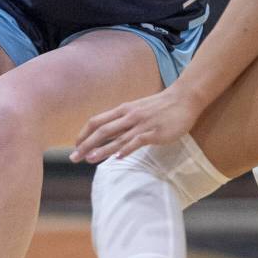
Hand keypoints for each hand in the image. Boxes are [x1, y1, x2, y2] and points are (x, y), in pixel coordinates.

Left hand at [71, 85, 202, 163]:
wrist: (184, 98)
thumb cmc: (160, 106)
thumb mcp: (138, 109)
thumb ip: (124, 120)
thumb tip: (110, 134)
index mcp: (123, 110)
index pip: (97, 121)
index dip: (84, 133)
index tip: (75, 145)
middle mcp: (129, 116)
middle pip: (102, 130)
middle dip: (86, 144)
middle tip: (74, 157)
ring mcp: (141, 124)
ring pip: (117, 138)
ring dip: (102, 149)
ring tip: (89, 159)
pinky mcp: (154, 132)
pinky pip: (137, 141)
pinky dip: (126, 150)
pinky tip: (118, 158)